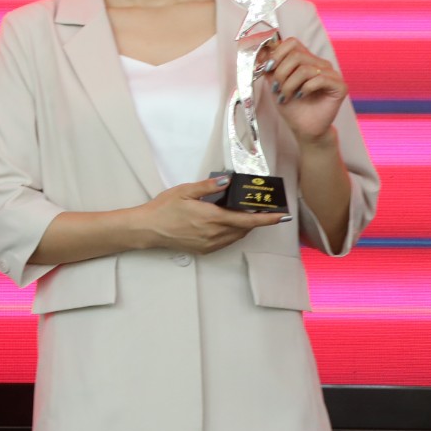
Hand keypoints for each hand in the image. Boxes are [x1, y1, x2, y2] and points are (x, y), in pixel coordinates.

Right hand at [139, 176, 287, 253]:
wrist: (148, 229)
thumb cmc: (164, 208)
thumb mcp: (184, 191)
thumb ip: (208, 187)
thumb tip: (228, 181)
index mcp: (212, 218)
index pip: (248, 220)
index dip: (267, 219)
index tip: (282, 216)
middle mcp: (214, 234)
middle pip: (245, 228)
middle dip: (255, 219)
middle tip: (259, 207)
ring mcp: (210, 244)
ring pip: (237, 236)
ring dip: (243, 226)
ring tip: (241, 213)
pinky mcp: (205, 250)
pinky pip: (226, 241)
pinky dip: (232, 232)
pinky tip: (225, 223)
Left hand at [260, 36, 346, 145]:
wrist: (303, 127)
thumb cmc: (290, 105)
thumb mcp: (274, 83)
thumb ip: (269, 67)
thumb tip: (261, 51)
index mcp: (305, 59)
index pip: (292, 43)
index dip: (277, 53)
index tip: (268, 69)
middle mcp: (320, 63)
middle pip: (296, 55)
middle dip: (281, 73)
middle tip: (277, 88)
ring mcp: (332, 74)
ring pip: (305, 69)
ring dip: (290, 84)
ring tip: (286, 96)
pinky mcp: (340, 86)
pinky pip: (320, 79)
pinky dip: (305, 89)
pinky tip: (301, 96)